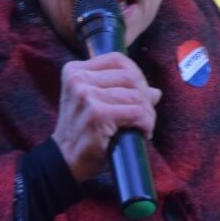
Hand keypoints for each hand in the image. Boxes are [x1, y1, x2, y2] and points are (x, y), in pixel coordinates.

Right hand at [51, 53, 161, 182]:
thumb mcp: (95, 103)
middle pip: (130, 76)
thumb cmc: (83, 132)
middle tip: (145, 113)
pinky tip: (143, 133)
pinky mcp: (97, 114)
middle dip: (145, 95)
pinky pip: (137, 112)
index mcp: (74, 70)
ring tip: (143, 125)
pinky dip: (147, 123)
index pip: (117, 60)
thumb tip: (155, 91)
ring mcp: (86, 95)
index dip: (136, 75)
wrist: (64, 160)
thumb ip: (120, 91)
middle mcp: (78, 79)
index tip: (140, 93)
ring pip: (137, 95)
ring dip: (148, 112)